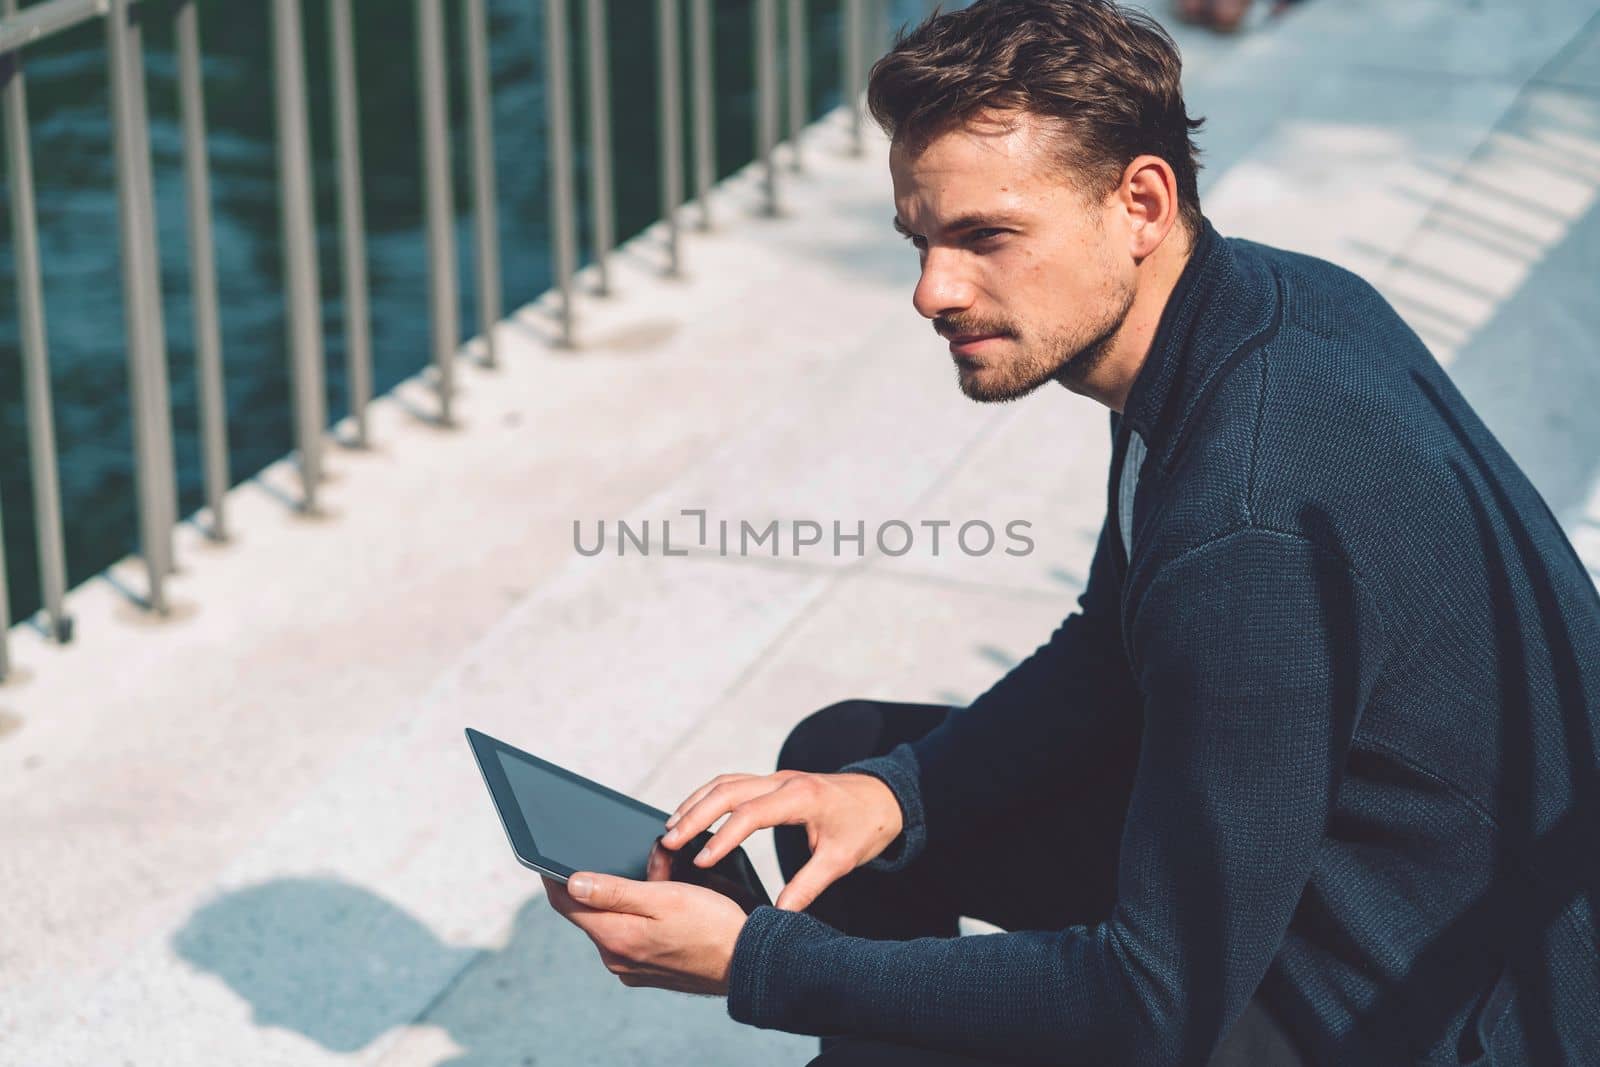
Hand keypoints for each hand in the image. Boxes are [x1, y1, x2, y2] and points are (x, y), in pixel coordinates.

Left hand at [541, 863, 747, 995]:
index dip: (554, 877)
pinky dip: (640, 916)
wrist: (745, 961)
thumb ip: (614, 891)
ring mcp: (630, 968)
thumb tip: (572, 882)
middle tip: (645, 863)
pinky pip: (630, 936)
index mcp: (615, 937)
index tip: (548, 857)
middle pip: (591, 911)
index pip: (566, 903)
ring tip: (664, 883)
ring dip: (627, 898)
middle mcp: (615, 957)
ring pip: (613, 921)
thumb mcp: (664, 897)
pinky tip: (667, 908)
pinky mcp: (645, 971)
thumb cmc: (710, 925)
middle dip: (608, 882)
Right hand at [659, 769, 902, 910]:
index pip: (750, 814)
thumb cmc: (865, 826)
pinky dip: (708, 797)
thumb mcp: (840, 861)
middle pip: (728, 790)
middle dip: (694, 815)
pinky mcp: (773, 782)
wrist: (884, 797)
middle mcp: (784, 781)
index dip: (723, 838)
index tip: (700, 861)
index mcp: (801, 798)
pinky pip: (733, 783)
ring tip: (671, 829)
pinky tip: (693, 815)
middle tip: (668, 841)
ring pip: (725, 782)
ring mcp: (777, 778)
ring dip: (696, 802)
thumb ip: (806, 888)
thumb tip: (777, 918)